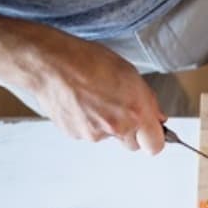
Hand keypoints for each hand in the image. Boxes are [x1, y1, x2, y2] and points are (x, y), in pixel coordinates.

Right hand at [0, 24, 165, 153]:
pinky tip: (81, 102)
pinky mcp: (75, 134)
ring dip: (107, 124)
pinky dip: (87, 122)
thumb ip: (147, 101)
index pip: (155, 146)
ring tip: (95, 98)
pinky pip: (89, 133)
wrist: (50, 64)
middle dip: (131, 131)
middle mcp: (117, 127)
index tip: (151, 131)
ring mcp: (94, 134)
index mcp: (136, 111)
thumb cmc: (88, 61)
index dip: (154, 138)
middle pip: (132, 145)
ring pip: (109, 137)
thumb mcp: (129, 73)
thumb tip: (157, 117)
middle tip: (120, 108)